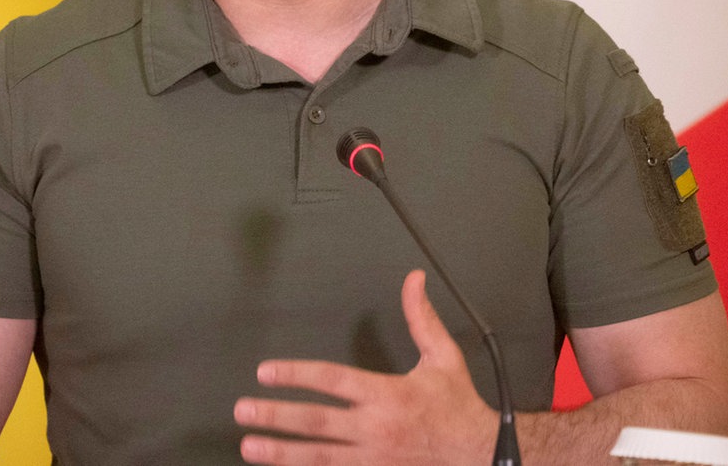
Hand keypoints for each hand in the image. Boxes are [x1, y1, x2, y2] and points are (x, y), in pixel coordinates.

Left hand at [233, 269, 498, 464]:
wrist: (483, 457)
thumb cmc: (459, 406)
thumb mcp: (444, 357)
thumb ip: (422, 318)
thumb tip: (413, 279)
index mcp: (388, 395)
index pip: (332, 381)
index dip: (297, 374)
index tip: (267, 371)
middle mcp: (375, 429)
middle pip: (316, 422)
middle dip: (276, 416)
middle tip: (244, 410)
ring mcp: (373, 460)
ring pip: (318, 457)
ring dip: (281, 452)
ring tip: (250, 445)